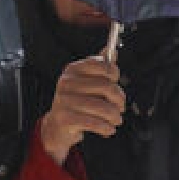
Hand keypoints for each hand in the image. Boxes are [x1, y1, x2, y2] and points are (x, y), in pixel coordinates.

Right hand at [38, 44, 124, 163]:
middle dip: (119, 99)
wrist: (58, 126)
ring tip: (115, 120)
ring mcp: (64, 101)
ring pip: (104, 108)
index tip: (116, 83)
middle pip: (106, 86)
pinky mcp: (65, 119)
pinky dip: (107, 128)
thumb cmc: (77, 102)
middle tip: (121, 107)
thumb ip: (100, 67)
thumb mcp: (87, 82)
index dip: (114, 73)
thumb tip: (112, 50)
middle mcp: (67, 82)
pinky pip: (96, 123)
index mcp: (73, 70)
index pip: (100, 64)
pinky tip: (108, 129)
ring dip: (115, 117)